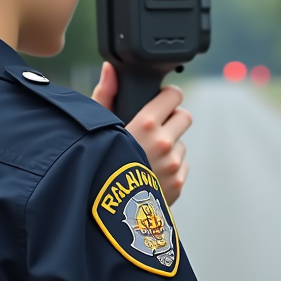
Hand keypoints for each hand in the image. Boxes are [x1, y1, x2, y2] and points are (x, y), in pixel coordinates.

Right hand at [92, 62, 191, 204]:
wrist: (103, 211)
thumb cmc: (95, 165)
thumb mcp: (96, 127)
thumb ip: (105, 94)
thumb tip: (110, 68)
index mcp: (146, 124)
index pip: (174, 96)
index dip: (166, 97)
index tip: (159, 101)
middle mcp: (164, 143)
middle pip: (185, 116)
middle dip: (172, 119)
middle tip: (155, 127)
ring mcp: (173, 165)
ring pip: (181, 144)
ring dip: (169, 146)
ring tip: (144, 156)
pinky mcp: (178, 184)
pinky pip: (180, 166)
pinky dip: (170, 167)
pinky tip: (148, 172)